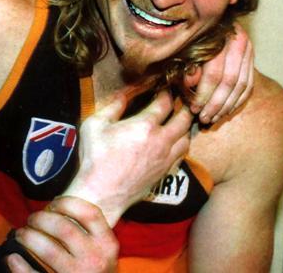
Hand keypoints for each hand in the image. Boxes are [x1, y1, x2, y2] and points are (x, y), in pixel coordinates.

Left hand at [7, 196, 117, 272]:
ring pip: (48, 249)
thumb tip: (48, 210)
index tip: (51, 204)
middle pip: (64, 228)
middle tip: (30, 219)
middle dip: (40, 219)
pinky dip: (19, 266)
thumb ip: (84, 230)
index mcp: (106, 244)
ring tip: (21, 235)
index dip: (66, 203)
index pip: (89, 213)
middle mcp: (95, 259)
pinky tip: (12, 258)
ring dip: (28, 237)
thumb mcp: (99, 249)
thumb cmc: (92, 268)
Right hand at [63, 90, 190, 225]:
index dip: (167, 93)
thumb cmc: (95, 158)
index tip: (165, 88)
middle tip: (178, 102)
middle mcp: (161, 141)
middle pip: (184, 119)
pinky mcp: (165, 173)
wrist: (102, 193)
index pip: (165, 103)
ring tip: (178, 122)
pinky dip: (181, 146)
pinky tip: (173, 144)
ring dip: (184, 127)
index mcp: (144, 125)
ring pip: (187, 138)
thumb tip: (123, 94)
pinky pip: (182, 155)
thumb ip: (112, 106)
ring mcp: (166, 158)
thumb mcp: (95, 124)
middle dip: (183, 107)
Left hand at [187, 22, 253, 123]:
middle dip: (216, 104)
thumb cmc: (188, 39)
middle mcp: (237, 41)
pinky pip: (249, 84)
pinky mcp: (252, 57)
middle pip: (229, 81)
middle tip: (204, 118)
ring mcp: (248, 49)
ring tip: (213, 118)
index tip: (194, 109)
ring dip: (227, 106)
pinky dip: (238, 100)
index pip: (214, 74)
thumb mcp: (182, 50)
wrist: (208, 24)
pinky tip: (226, 111)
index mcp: (218, 37)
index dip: (203, 94)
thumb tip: (190, 83)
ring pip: (241, 85)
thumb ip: (186, 66)